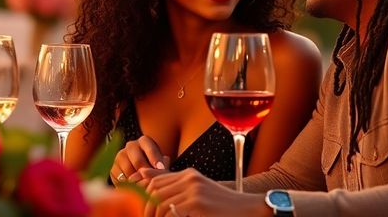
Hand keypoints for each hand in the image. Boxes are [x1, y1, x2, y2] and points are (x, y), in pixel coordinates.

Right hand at [110, 135, 170, 184]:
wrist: (138, 172)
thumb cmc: (154, 166)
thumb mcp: (160, 163)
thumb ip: (163, 165)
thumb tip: (162, 169)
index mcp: (144, 141)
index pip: (150, 148)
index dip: (156, 158)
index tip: (161, 169)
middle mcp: (131, 145)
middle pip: (137, 159)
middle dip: (145, 172)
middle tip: (151, 181)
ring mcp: (120, 156)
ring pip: (128, 170)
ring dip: (137, 180)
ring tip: (145, 187)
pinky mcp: (113, 168)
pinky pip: (120, 178)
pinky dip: (128, 185)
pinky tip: (135, 189)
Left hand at [142, 169, 269, 216]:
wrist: (249, 210)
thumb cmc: (224, 209)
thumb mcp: (199, 196)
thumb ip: (179, 192)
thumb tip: (153, 192)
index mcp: (188, 175)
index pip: (154, 180)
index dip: (141, 194)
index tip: (138, 210)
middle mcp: (189, 178)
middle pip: (153, 189)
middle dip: (144, 207)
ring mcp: (193, 189)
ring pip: (159, 201)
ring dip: (153, 216)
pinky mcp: (197, 202)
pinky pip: (171, 211)